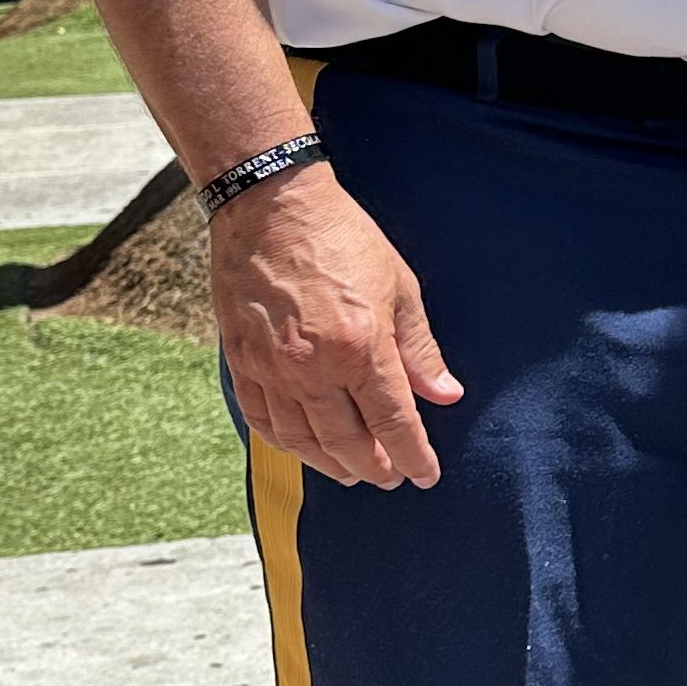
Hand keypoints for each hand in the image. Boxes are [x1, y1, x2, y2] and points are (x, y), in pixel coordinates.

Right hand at [210, 163, 462, 489]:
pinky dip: (287, 442)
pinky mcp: (242, 362)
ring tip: (353, 473)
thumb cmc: (341, 238)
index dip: (413, 456)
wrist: (270, 206)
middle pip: (347, 442)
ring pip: (303, 440)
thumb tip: (444, 395)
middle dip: (374, 468)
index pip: (393, 423)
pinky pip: (264, 419)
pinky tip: (304, 447)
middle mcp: (313, 367)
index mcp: (360, 348)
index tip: (425, 475)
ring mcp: (272, 368)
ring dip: (331, 464)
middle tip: (390, 479)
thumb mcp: (398, 287)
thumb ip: (420, 349)